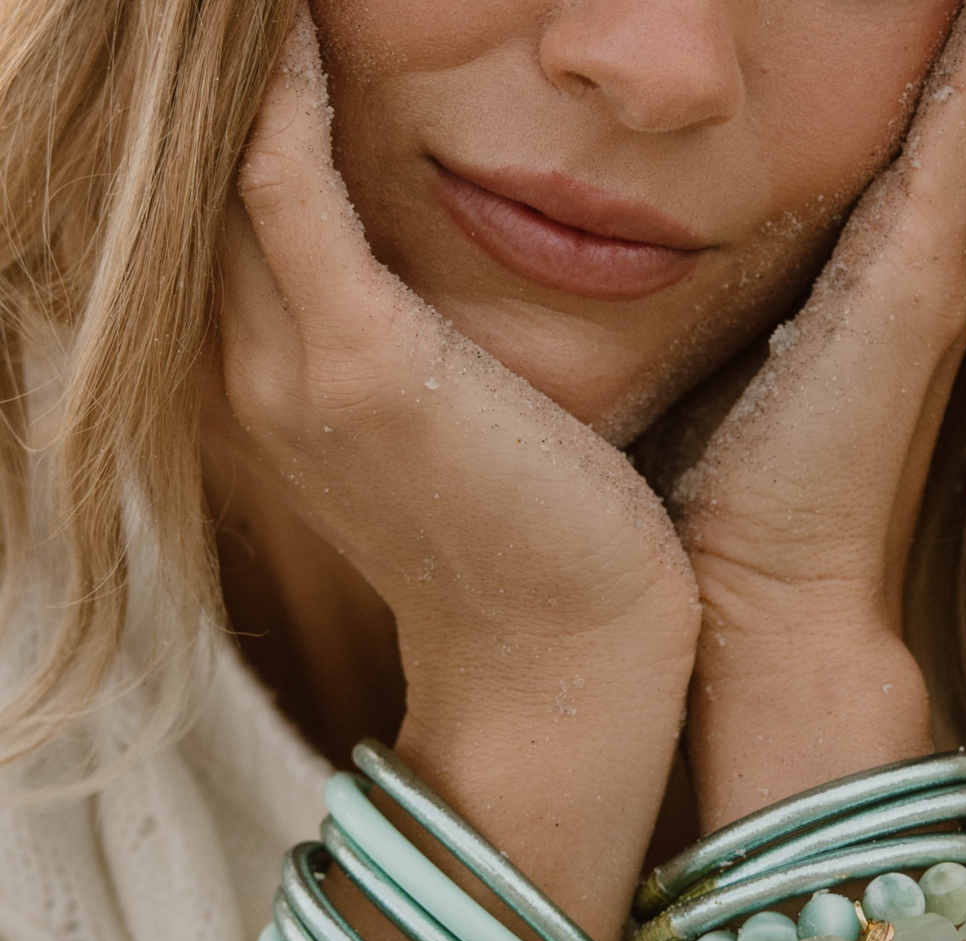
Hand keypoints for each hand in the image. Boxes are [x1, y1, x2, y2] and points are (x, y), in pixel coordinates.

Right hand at [211, 10, 698, 735]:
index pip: (229, 205)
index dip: (235, 103)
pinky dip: (277, 91)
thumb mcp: (449, 423)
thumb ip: (405, 340)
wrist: (567, 653)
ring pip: (220, 165)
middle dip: (209, 71)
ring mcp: (295, 373)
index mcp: (285, 378)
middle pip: (200, 173)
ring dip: (229, 60)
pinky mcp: (362, 371)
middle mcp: (259, 371)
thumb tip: (420, 280)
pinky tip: (289, 10)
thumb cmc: (538, 534)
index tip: (264, 20)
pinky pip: (286, 188)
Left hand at [674, 0, 965, 672]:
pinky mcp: (918, 285)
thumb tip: (668, 247)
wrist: (768, 602)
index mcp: (896, 275)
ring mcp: (942, 268)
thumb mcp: (734, 361)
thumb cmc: (733, 498)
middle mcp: (941, 259)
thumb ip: (740, 292)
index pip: (945, 124)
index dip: (959, 38)